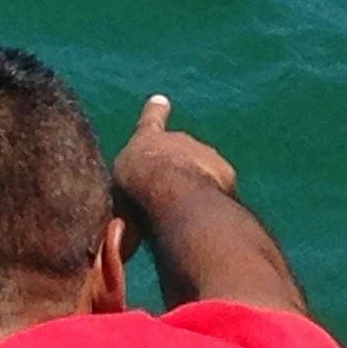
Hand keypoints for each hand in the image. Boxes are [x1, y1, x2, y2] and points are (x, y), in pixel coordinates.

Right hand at [112, 95, 237, 254]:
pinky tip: (204, 223)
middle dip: (177, 173)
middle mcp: (179, 139)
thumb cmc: (136, 192)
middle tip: (169, 201)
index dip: (154, 113)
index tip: (161, 100)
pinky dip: (212, 202)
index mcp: (147, 140)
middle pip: (180, 153)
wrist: (173, 191)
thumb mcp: (121, 201)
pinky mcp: (225, 172)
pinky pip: (217, 188)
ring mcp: (205, 153)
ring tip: (186, 217)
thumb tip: (122, 247)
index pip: (150, 121)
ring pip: (202, 172)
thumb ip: (126, 211)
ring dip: (196, 189)